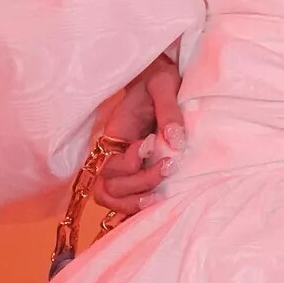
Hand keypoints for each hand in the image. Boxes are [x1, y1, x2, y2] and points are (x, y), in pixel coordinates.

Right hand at [93, 50, 185, 214]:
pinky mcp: (137, 168)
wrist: (157, 74)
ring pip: (111, 198)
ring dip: (135, 201)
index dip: (129, 164)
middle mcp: (115, 152)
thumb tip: (174, 141)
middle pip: (108, 187)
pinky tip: (155, 207)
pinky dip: (135, 207)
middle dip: (138, 184)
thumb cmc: (159, 77)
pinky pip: (126, 196)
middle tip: (167, 167)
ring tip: (162, 194)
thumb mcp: (164, 85)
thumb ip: (169, 111)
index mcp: (117, 132)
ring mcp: (123, 162)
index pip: (109, 165)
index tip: (149, 145)